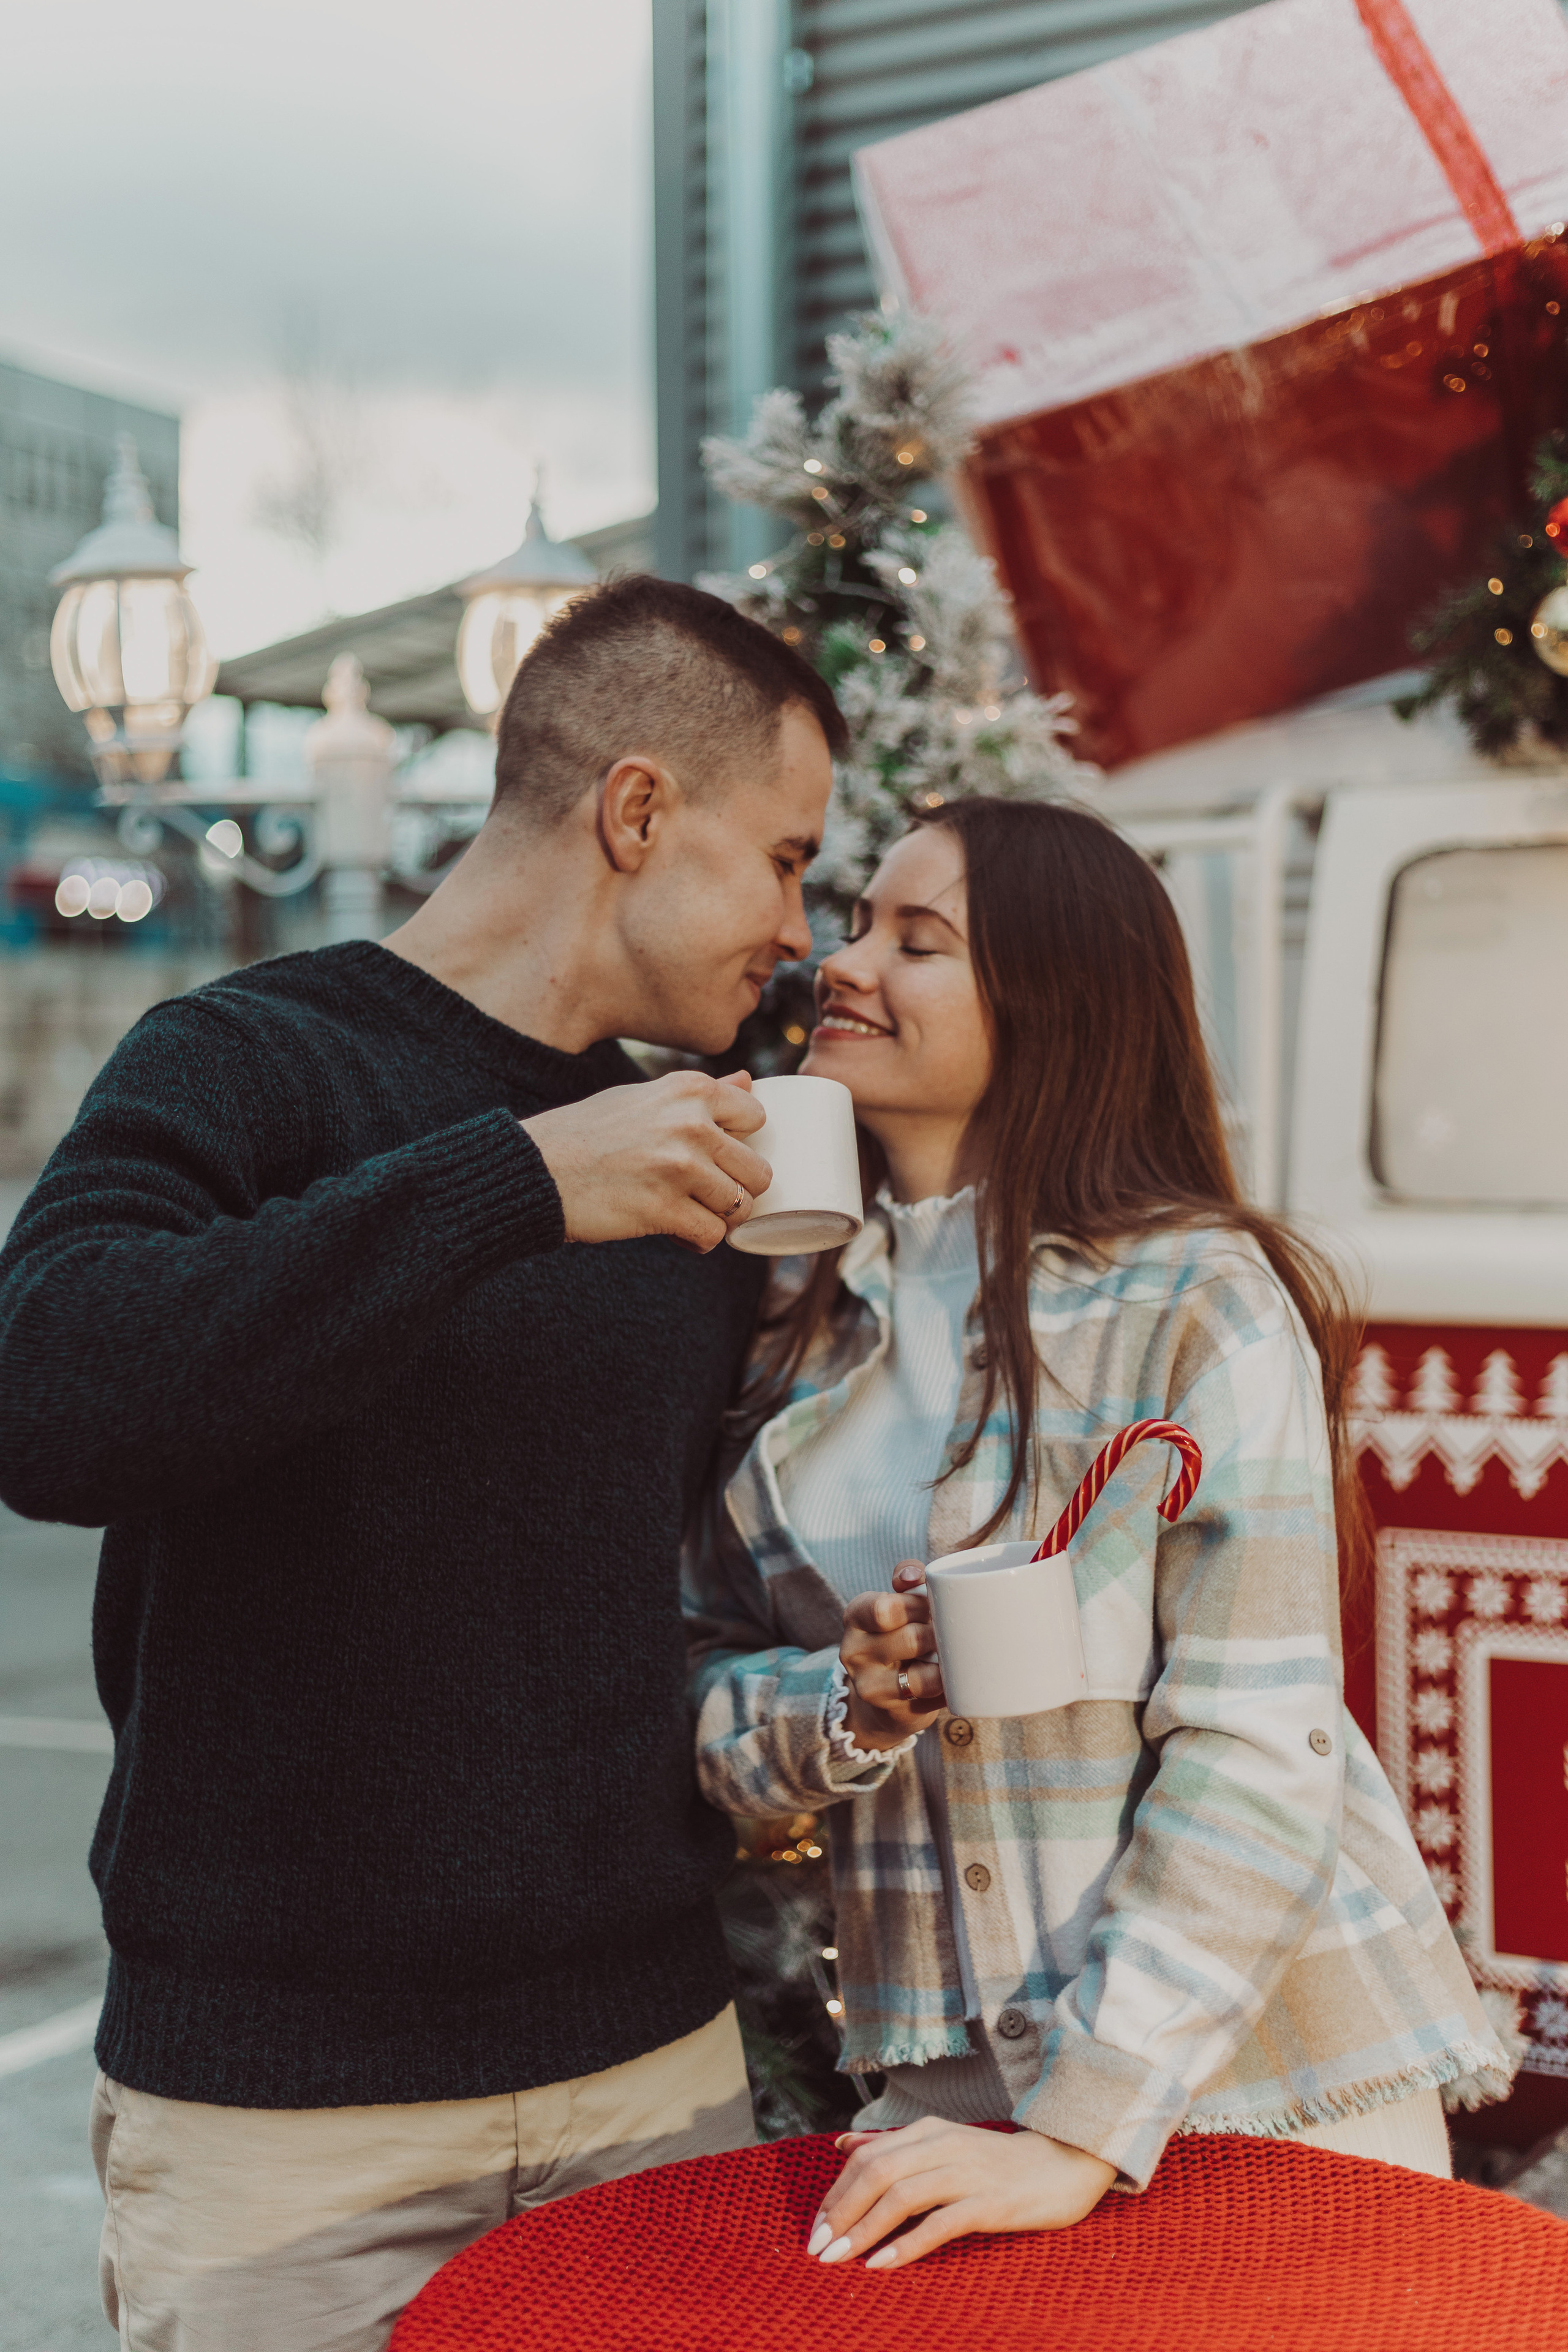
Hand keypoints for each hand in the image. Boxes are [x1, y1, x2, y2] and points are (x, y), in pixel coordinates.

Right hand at [521, 1070, 769, 1250]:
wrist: (535, 1169)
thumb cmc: (588, 1133)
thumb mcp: (644, 1097)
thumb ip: (700, 1094)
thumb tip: (748, 1081)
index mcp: (689, 1089)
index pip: (757, 1118)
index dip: (739, 1142)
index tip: (712, 1153)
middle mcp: (691, 1123)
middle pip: (758, 1172)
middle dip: (735, 1189)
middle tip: (702, 1193)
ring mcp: (680, 1167)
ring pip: (740, 1207)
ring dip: (716, 1217)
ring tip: (685, 1211)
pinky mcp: (664, 1209)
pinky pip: (712, 1235)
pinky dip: (697, 1240)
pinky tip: (673, 1230)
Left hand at [806, 2116, 1115, 2270]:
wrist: (1063, 2164)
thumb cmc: (996, 2162)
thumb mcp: (941, 2143)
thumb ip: (892, 2145)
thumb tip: (842, 2145)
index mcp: (928, 2130)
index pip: (867, 2156)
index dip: (837, 2191)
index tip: (816, 2225)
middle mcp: (942, 2145)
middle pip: (877, 2172)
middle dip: (841, 2211)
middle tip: (817, 2247)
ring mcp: (966, 2173)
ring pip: (901, 2196)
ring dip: (864, 2229)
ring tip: (837, 2258)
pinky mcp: (989, 2203)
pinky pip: (939, 2224)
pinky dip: (906, 2245)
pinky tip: (881, 2264)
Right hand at [839, 1565, 943, 1747]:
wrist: (884, 1696)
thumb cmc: (900, 1636)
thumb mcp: (898, 1605)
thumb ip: (907, 1581)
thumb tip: (913, 1573)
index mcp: (856, 1616)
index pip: (885, 1608)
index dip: (918, 1606)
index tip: (931, 1607)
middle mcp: (854, 1651)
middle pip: (911, 1639)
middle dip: (938, 1636)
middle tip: (947, 1634)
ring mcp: (869, 1685)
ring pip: (920, 1676)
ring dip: (943, 1665)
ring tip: (949, 1656)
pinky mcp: (891, 1711)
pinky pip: (930, 1700)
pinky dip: (946, 1687)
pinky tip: (951, 1679)